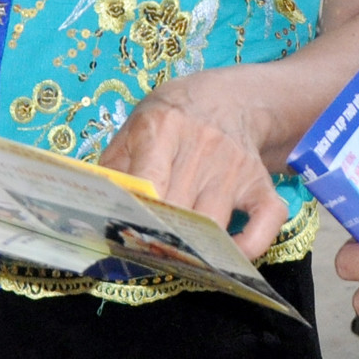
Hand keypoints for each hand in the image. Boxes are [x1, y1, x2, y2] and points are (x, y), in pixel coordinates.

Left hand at [99, 71, 289, 259]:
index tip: (121, 236)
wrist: (229, 97)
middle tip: (142, 254)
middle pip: (179, 211)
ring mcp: (236, 167)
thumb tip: (92, 209)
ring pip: (214, 225)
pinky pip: (266, 222)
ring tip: (173, 260)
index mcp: (164, 128)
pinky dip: (251, 246)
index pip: (148, 181)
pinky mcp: (261, 183)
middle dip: (158, 240)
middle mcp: (203, 146)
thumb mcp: (135, 125)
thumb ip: (112, 166)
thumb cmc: (172, 118)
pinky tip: (225, 256)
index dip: (134, 215)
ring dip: (194, 251)